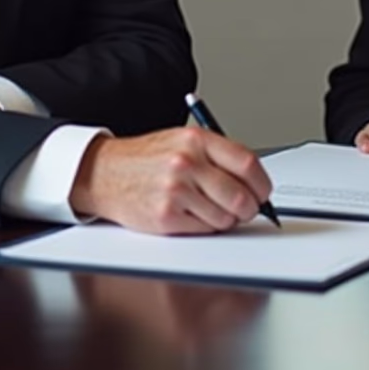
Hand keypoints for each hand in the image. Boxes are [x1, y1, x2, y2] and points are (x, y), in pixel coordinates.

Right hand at [69, 128, 272, 234]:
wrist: (105, 173)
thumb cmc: (147, 158)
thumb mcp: (182, 141)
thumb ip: (217, 156)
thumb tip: (254, 182)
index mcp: (196, 139)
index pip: (247, 163)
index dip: (262, 184)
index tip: (263, 192)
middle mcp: (187, 162)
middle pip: (241, 196)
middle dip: (249, 208)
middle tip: (244, 208)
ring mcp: (176, 190)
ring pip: (225, 218)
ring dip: (224, 219)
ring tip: (206, 207)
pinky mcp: (166, 217)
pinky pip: (204, 230)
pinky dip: (204, 227)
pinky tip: (190, 214)